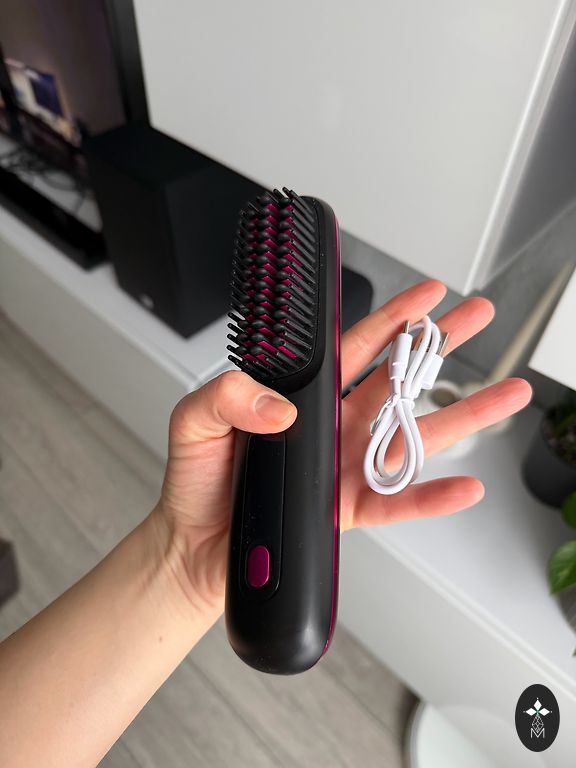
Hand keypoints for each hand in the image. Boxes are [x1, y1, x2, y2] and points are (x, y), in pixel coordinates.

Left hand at [153, 280, 531, 613]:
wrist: (196, 544)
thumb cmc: (197, 481)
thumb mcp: (195, 421)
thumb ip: (226, 396)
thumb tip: (279, 405)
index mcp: (303, 398)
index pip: (355, 348)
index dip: (392, 320)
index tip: (426, 296)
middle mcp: (334, 427)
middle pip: (399, 379)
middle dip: (441, 346)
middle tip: (477, 318)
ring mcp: (346, 466)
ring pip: (415, 435)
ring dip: (463, 414)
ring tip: (506, 394)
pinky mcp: (349, 509)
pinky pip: (399, 501)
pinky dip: (433, 496)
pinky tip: (465, 485)